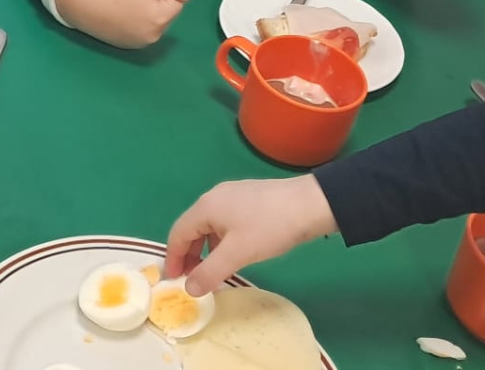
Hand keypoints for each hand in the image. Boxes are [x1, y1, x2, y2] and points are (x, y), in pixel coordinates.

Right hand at [54, 0, 190, 47]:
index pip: (177, 1)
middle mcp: (153, 37)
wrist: (80, 2)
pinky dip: (133, 21)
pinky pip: (139, 30)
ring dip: (144, 12)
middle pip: (166, 13)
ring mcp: (138, 44)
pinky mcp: (125, 45)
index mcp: (160, 20)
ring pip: (153, 22)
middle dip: (154, 2)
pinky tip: (117, 14)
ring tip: (123, 3)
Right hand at [163, 176, 338, 294]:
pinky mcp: (249, 198)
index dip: (173, 258)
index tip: (173, 280)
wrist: (311, 204)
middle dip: (189, 254)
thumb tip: (188, 289)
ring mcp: (232, 195)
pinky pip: (225, 221)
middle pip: (192, 228)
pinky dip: (221, 239)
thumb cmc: (270, 227)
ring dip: (207, 248)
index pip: (178, 234)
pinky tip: (236, 251)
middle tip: (193, 278)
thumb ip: (210, 272)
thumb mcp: (238, 254)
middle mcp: (213, 197)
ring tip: (215, 269)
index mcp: (205, 208)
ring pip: (210, 225)